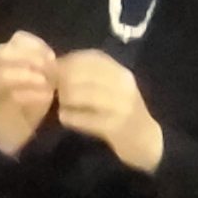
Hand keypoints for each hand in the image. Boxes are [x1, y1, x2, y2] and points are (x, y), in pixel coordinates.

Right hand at [0, 32, 60, 152]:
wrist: (19, 128)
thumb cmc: (33, 97)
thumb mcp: (42, 74)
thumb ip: (45, 63)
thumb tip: (52, 59)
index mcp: (8, 56)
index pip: (18, 39)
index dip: (36, 45)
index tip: (53, 57)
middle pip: (3, 53)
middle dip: (29, 58)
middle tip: (49, 69)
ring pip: (2, 74)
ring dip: (27, 76)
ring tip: (46, 83)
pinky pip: (10, 97)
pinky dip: (30, 95)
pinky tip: (45, 97)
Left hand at [54, 48, 165, 172]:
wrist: (145, 140)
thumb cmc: (121, 111)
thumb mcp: (111, 86)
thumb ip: (89, 75)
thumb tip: (55, 66)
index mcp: (120, 72)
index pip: (91, 57)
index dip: (67, 61)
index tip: (53, 70)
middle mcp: (123, 84)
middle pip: (83, 74)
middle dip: (62, 80)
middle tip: (52, 90)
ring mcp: (121, 105)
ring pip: (83, 94)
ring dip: (65, 99)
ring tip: (60, 105)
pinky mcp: (115, 126)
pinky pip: (85, 118)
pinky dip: (70, 117)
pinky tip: (64, 118)